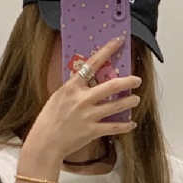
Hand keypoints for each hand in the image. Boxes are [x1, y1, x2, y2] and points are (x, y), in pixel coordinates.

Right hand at [21, 37, 140, 166]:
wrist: (45, 142)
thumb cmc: (50, 118)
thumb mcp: (59, 96)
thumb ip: (75, 88)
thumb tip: (91, 81)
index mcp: (72, 87)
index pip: (92, 63)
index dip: (107, 50)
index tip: (119, 41)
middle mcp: (82, 99)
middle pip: (112, 86)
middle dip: (128, 81)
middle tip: (137, 80)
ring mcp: (88, 115)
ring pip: (117, 105)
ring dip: (130, 101)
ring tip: (136, 99)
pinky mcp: (92, 131)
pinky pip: (114, 127)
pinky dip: (125, 125)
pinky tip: (131, 123)